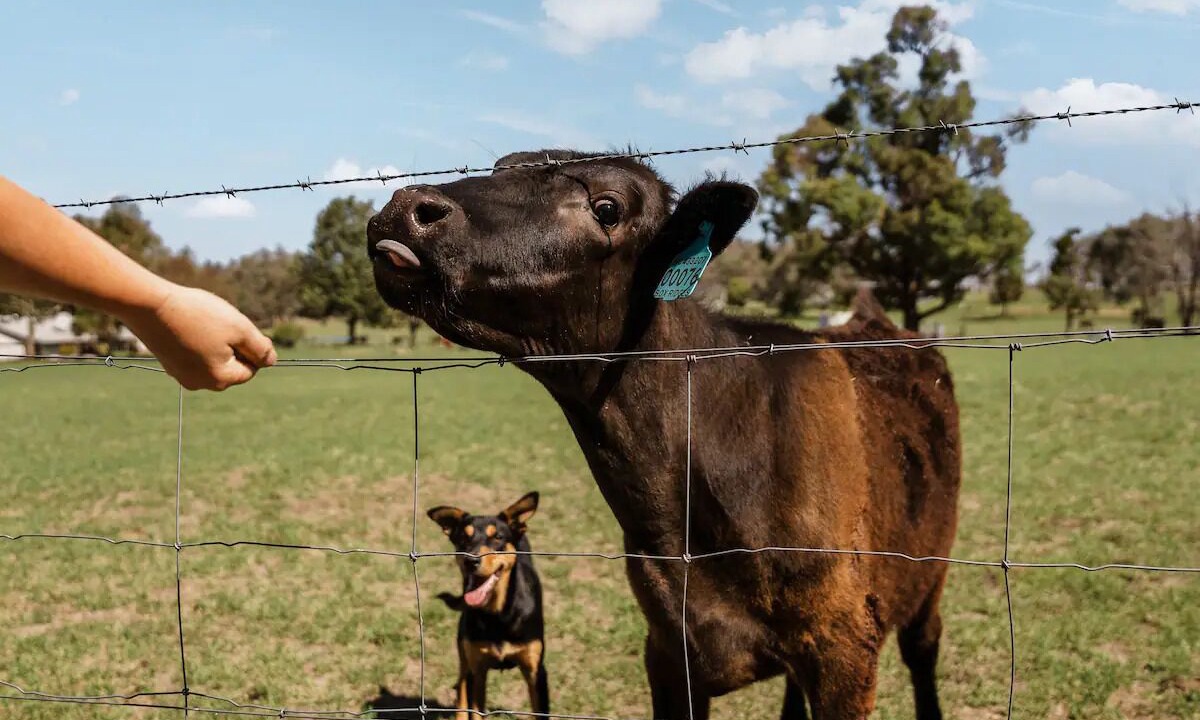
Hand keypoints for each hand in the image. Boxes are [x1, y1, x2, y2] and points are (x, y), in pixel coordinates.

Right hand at [121, 284, 276, 390]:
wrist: (149, 304)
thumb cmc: (198, 315)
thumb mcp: (240, 329)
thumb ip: (260, 348)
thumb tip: (271, 361)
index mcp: (219, 380)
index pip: (251, 369)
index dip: (250, 346)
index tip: (235, 326)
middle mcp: (199, 384)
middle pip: (231, 366)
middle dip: (232, 345)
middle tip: (218, 323)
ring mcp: (181, 375)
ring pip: (212, 359)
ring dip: (215, 341)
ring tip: (200, 323)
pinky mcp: (168, 363)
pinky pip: (194, 354)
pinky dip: (197, 340)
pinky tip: (187, 324)